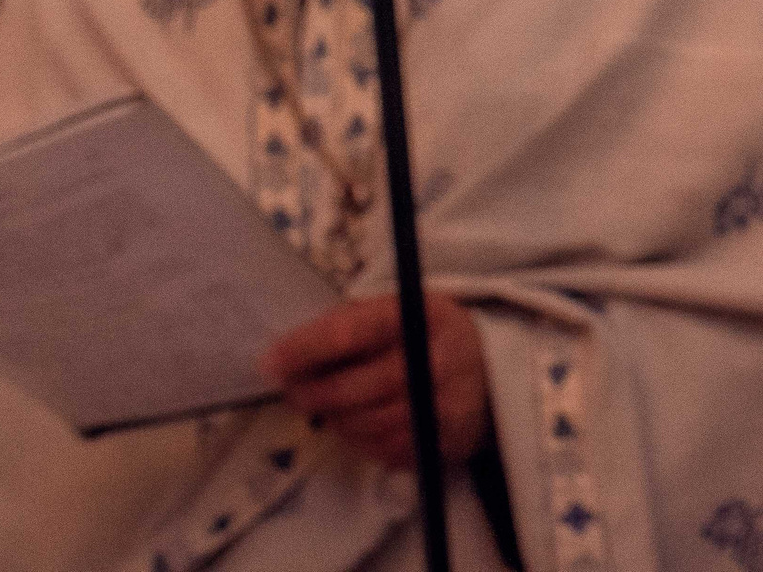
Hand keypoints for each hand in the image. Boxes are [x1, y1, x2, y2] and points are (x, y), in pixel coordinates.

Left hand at [264, 293, 489, 467]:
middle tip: (293, 391)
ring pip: (364, 426)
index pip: (352, 333)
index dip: (306, 349)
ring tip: (328, 406)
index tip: (270, 361)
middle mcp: (435, 362)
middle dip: (312, 393)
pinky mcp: (444, 444)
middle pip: (354, 390)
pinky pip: (384, 451)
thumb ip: (350, 326)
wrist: (492, 369)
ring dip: (335, 420)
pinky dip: (362, 440)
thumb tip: (285, 355)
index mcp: (421, 316)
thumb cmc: (430, 334)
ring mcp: (443, 408)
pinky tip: (362, 423)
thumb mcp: (399, 310)